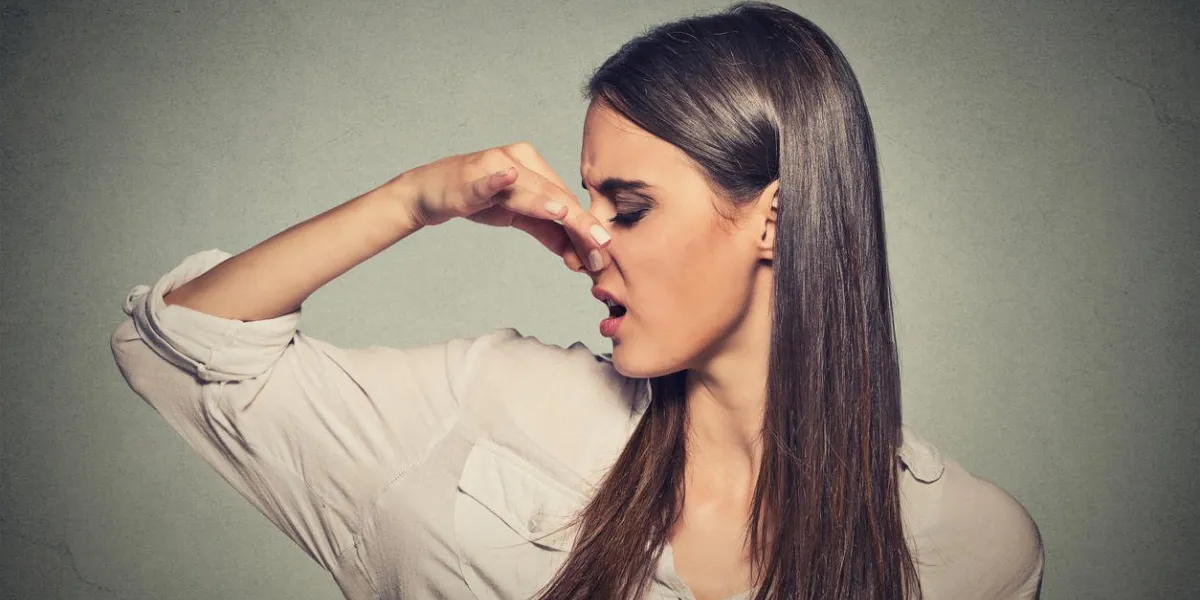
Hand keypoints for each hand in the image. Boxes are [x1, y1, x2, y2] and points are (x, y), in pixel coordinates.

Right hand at [389, 142, 610, 272]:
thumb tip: (579, 255)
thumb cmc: (478, 200)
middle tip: (599, 249)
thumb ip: (548, 232)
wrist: (431, 192)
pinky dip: (497, 179)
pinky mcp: (469, 177)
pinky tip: (508, 176)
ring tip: (567, 216)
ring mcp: (493, 165)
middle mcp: (518, 159)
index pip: (566, 201)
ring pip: (527, 189)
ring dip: (546, 203)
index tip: (602, 256)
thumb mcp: (518, 217)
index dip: (585, 229)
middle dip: (578, 225)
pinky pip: (485, 179)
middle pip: (554, 195)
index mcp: (534, 166)